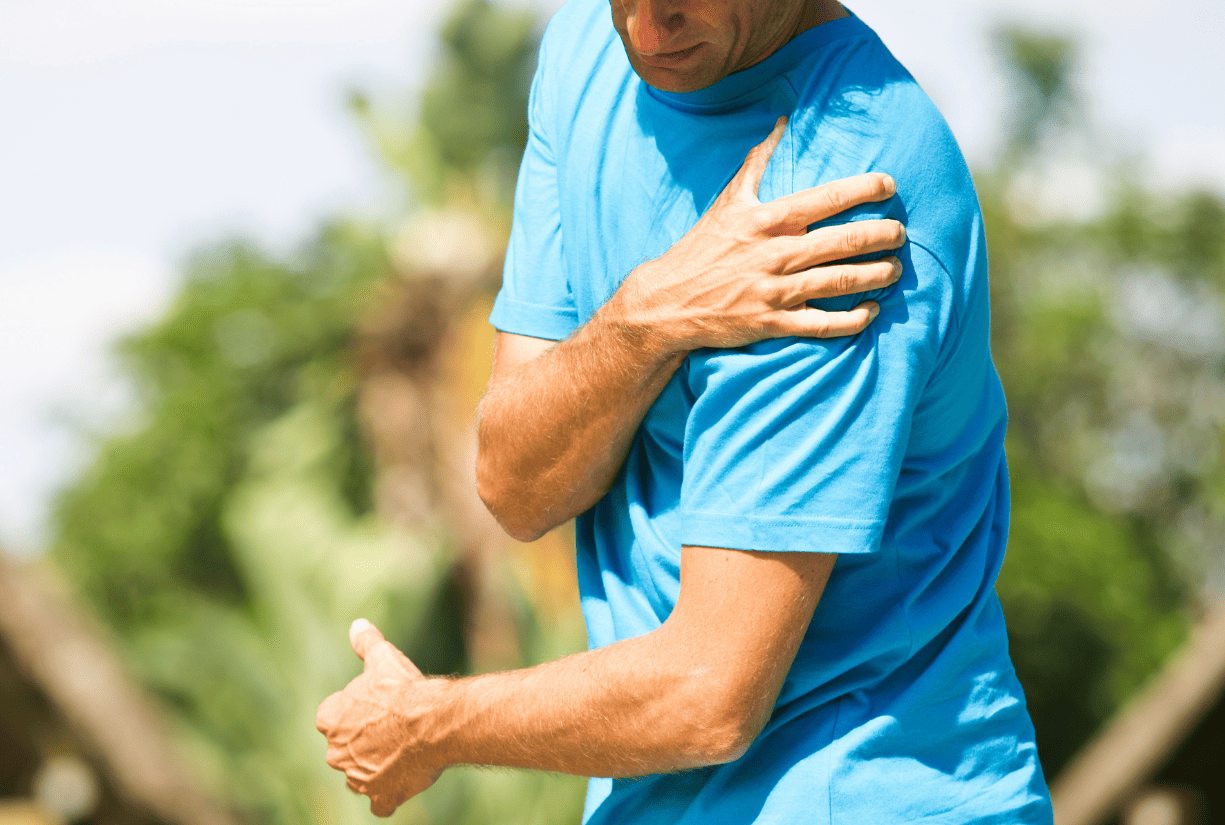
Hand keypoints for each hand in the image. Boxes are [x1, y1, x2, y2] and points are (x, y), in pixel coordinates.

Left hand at [316, 619, 440, 816]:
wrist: (432, 722)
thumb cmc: (404, 689)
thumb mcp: (383, 659)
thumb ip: (365, 643)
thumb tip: (357, 624)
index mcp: (330, 719)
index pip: (331, 717)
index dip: (353, 711)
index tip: (375, 706)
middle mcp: (336, 753)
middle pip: (344, 749)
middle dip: (363, 741)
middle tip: (392, 727)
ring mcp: (357, 778)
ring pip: (359, 775)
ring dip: (374, 767)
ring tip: (402, 751)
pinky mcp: (380, 796)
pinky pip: (380, 802)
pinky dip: (388, 795)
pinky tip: (403, 780)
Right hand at [611, 115, 905, 351]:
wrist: (667, 301)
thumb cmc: (702, 248)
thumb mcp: (728, 200)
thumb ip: (758, 161)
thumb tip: (781, 121)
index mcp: (767, 219)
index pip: (828, 198)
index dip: (866, 189)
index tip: (891, 185)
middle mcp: (774, 253)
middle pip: (844, 241)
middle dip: (881, 236)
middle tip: (900, 233)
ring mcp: (774, 291)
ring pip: (840, 281)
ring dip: (875, 275)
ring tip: (895, 269)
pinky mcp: (771, 323)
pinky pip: (822, 324)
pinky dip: (852, 319)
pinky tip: (870, 311)